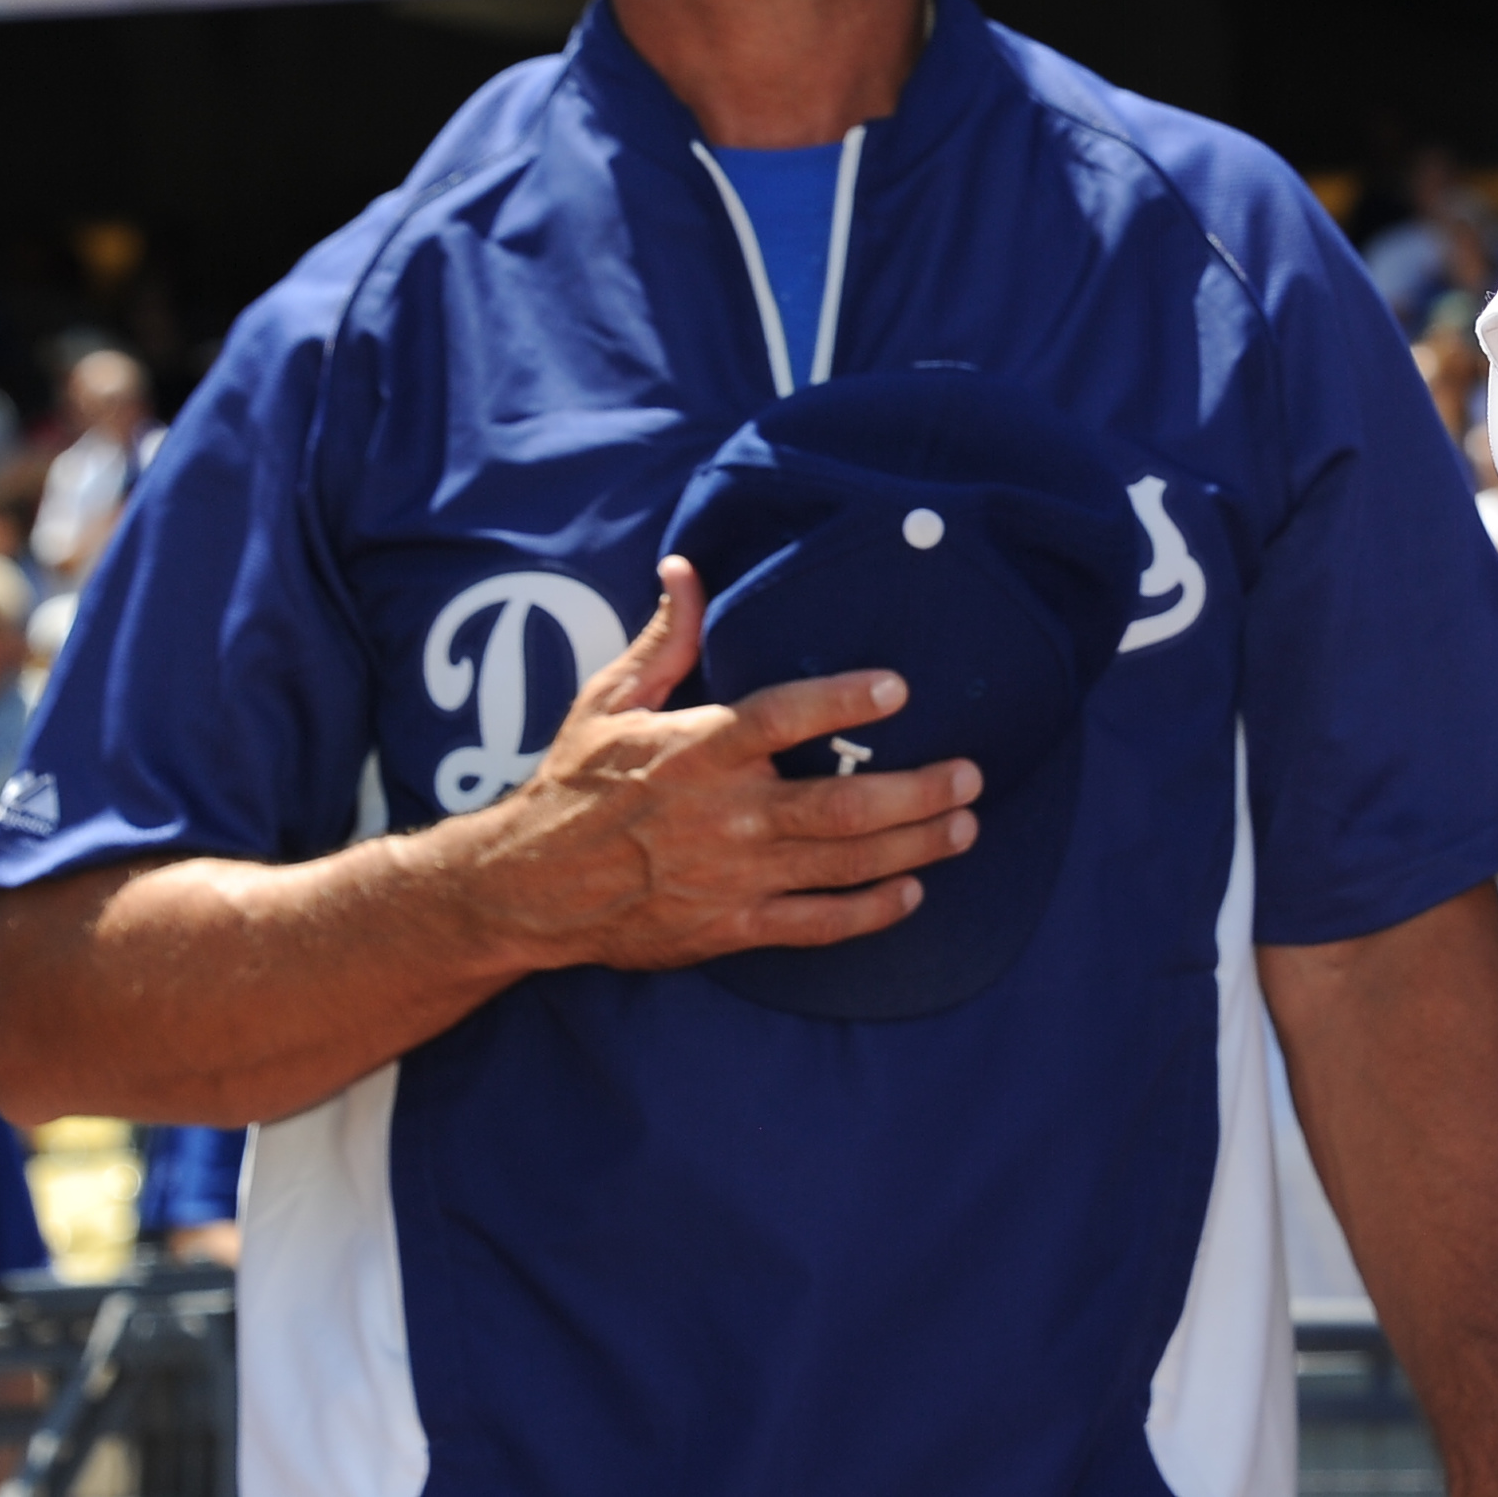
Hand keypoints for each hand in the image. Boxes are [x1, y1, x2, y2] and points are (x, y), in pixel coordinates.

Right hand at [444, 556, 979, 975]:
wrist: (526, 888)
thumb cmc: (573, 785)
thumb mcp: (609, 702)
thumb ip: (665, 640)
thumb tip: (686, 569)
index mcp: (697, 751)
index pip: (782, 718)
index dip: (843, 702)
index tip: (899, 688)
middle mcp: (725, 817)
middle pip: (841, 806)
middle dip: (918, 791)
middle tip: (971, 773)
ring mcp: (733, 878)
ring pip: (844, 864)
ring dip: (914, 844)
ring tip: (965, 825)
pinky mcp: (730, 928)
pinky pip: (816, 923)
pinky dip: (870, 911)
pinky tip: (911, 892)